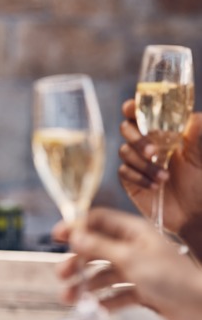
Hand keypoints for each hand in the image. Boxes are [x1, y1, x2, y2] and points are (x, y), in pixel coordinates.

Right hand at [57, 207, 201, 319]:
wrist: (200, 307)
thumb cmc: (172, 278)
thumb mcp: (129, 258)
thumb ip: (100, 247)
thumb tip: (76, 236)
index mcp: (133, 232)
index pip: (98, 221)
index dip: (76, 227)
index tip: (57, 236)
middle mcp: (134, 248)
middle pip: (96, 249)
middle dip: (77, 262)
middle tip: (62, 274)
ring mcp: (138, 269)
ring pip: (104, 274)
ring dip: (86, 285)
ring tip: (71, 298)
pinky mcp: (142, 290)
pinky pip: (117, 293)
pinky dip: (105, 301)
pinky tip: (97, 308)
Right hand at [118, 99, 201, 234]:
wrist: (195, 211)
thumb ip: (197, 130)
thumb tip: (191, 116)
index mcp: (163, 130)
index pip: (141, 112)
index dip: (133, 108)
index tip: (132, 109)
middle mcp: (147, 142)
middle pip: (126, 128)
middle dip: (137, 139)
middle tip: (153, 152)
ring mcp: (137, 161)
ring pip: (124, 151)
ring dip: (144, 164)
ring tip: (165, 177)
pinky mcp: (130, 179)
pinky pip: (124, 172)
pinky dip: (139, 178)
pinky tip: (155, 186)